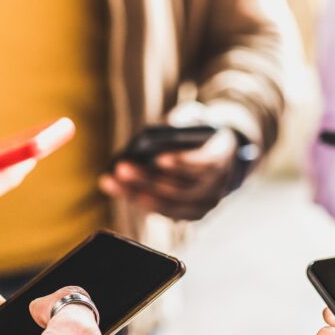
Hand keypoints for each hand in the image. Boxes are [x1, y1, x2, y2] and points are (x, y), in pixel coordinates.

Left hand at [100, 128, 237, 220]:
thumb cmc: (202, 135)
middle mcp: (218, 187)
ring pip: (169, 204)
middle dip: (148, 179)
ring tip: (112, 181)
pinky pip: (164, 212)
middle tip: (121, 168)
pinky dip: (140, 201)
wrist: (222, 159)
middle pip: (181, 188)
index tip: (158, 158)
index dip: (183, 163)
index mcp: (222, 158)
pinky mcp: (192, 215)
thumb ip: (185, 119)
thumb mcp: (197, 119)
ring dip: (137, 193)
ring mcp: (205, 205)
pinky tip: (119, 189)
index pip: (205, 164)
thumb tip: (163, 128)